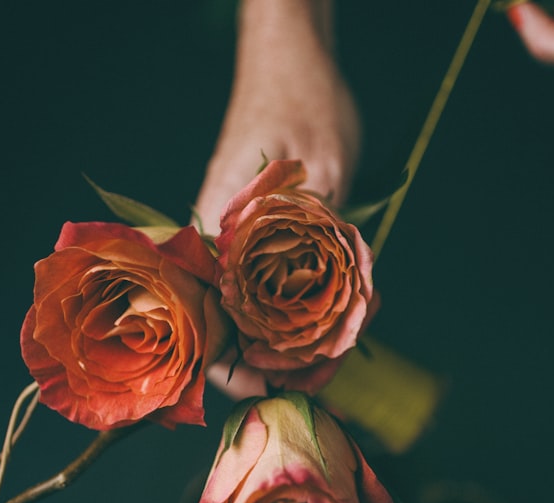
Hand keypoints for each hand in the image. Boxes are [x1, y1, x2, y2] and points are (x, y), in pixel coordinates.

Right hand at [195, 0, 360, 399]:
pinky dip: (310, 310)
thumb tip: (322, 304)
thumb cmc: (303, 104)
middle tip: (330, 374)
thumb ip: (313, 235)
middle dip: (278, 364)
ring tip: (347, 348)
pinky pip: (280, 289)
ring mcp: (241, 243)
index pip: (206, 322)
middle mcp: (219, 244)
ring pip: (258, 315)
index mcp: (214, 232)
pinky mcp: (266, 239)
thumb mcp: (321, 167)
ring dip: (299, 342)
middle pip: (232, 331)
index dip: (238, 369)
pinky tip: (347, 316)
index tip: (284, 387)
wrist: (295, 64)